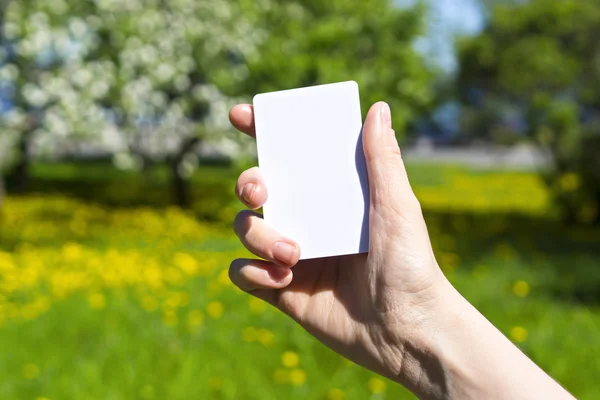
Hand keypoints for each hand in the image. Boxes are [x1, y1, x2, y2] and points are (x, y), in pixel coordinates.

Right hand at [228, 102, 450, 394]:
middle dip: (248, 183)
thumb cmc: (412, 265)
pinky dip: (252, 271)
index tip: (242, 115)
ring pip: (245, 228)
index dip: (262, 132)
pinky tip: (283, 279)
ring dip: (258, 235)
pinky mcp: (282, 290)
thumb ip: (382, 160)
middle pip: (256, 188)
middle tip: (261, 192)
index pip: (291, 157)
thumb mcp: (398, 207)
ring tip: (293, 255)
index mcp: (332, 196)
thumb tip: (377, 108)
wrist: (407, 331)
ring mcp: (292, 255)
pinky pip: (242, 272)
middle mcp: (308, 220)